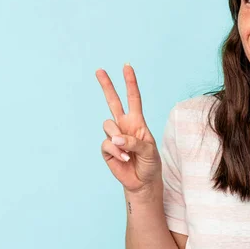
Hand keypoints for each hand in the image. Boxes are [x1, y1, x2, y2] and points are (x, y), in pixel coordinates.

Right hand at [96, 64, 161, 192]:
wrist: (143, 181)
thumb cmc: (150, 163)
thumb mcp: (149, 150)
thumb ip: (134, 142)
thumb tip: (116, 138)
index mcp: (137, 121)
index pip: (133, 98)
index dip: (130, 83)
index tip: (127, 66)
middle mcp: (124, 125)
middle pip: (113, 102)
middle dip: (107, 86)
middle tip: (99, 70)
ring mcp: (114, 136)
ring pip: (108, 125)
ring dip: (119, 139)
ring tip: (128, 153)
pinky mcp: (107, 149)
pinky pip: (107, 144)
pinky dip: (116, 152)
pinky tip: (124, 160)